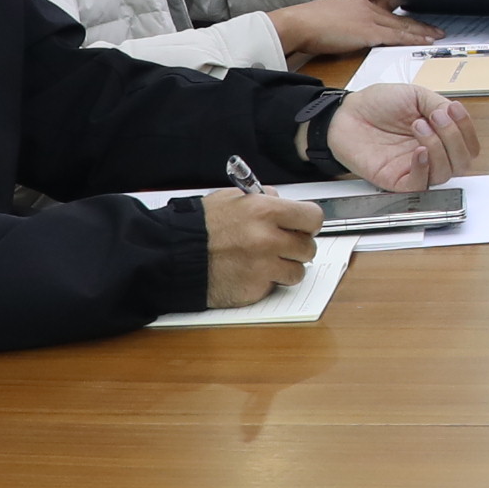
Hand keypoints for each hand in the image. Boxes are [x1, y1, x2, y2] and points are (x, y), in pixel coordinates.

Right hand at [198, 189, 331, 308]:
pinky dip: (267, 282)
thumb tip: (284, 203)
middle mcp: (268, 238)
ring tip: (264, 261)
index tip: (303, 227)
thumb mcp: (233, 199)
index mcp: (265, 211)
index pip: (313, 217)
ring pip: (297, 271)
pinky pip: (276, 287)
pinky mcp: (255, 288)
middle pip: (309, 247)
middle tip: (282, 246)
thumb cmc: (201, 227)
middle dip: (297, 247)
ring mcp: (263, 266)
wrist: (175, 255)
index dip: (308, 224)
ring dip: (285, 268)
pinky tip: (250, 273)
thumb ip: (264, 200)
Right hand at [272, 0, 437, 56]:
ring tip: (437, 35)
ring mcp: (369, 18)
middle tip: (437, 26)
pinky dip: (413, 39)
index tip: (416, 17)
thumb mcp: (332, 15)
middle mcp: (367, 6)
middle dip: (419, 21)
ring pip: (402, 25)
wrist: (298, 23)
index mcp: (358, 2)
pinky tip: (424, 42)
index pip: (387, 7)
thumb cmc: (309, 23)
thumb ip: (347, 19)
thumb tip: (354, 29)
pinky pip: (397, 36)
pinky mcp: (368, 32)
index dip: (404, 13)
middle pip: (399, 15)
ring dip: (422, 31)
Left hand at [327, 83, 479, 192]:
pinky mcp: (397, 180)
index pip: (468, 145)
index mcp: (439, 136)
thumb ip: (439, 104)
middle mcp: (431, 154)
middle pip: (462, 163)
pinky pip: (420, 184)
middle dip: (455, 138)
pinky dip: (424, 168)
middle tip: (437, 117)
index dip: (467, 129)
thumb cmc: (377, 105)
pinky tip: (418, 150)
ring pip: (445, 174)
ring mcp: (415, 168)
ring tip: (419, 125)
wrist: (346, 113)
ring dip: (438, 147)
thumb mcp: (415, 95)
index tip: (454, 109)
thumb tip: (454, 117)